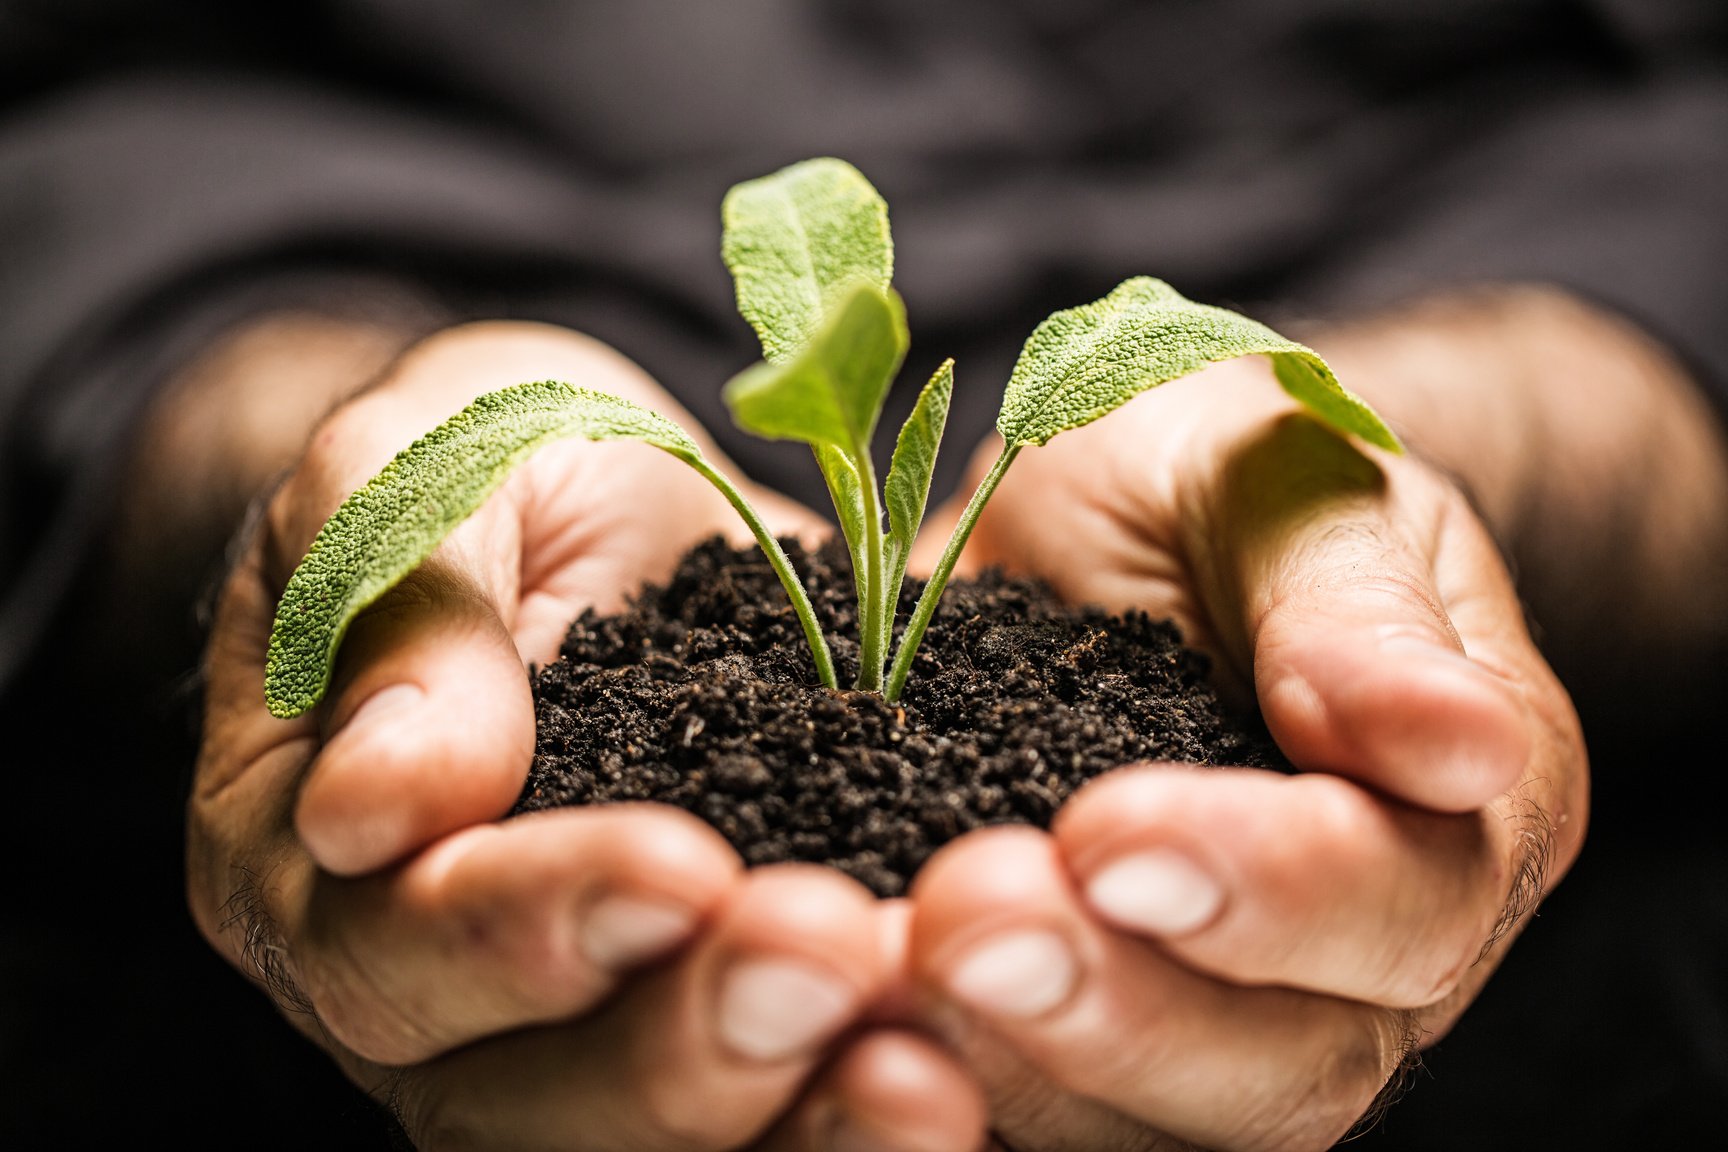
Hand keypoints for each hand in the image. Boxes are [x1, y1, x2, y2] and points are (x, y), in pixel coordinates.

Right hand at [186, 320, 986, 1149]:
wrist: (611, 498)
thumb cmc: (493, 467)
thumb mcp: (428, 470)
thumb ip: (402, 608)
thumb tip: (373, 805)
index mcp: (315, 857)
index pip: (393, 941)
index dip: (530, 926)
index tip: (678, 869)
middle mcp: (427, 993)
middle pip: (521, 1099)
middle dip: (683, 1045)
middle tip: (830, 961)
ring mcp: (569, 1032)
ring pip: (652, 1141)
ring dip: (792, 1118)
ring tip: (926, 1069)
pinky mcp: (719, 1021)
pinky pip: (773, 1105)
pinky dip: (861, 1105)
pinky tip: (972, 1074)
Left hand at [904, 355, 1586, 1149]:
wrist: (1127, 523)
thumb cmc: (1227, 478)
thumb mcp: (1287, 480)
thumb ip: (1354, 602)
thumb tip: (1455, 742)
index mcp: (1459, 817)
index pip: (1402, 903)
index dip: (1268, 888)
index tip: (1109, 829)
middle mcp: (1359, 963)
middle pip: (1283, 1069)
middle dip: (1118, 1010)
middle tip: (963, 919)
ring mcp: (1220, 1018)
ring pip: (1146, 1123)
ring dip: (1009, 1062)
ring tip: (872, 965)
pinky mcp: (1082, 1033)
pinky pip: (1028, 1100)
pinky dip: (934, 1077)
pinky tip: (841, 1010)